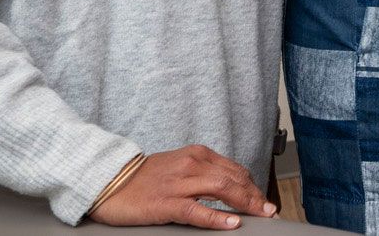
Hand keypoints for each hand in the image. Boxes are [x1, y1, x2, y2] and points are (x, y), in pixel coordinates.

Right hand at [89, 145, 274, 229]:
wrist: (110, 181)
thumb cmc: (144, 178)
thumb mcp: (180, 167)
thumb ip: (204, 173)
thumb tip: (230, 187)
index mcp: (197, 155)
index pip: (235, 170)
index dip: (253, 186)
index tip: (264, 199)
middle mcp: (192, 164)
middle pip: (235, 178)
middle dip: (256, 195)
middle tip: (269, 210)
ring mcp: (179, 183)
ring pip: (222, 190)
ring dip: (246, 203)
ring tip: (260, 215)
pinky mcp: (166, 202)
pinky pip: (197, 210)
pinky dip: (217, 217)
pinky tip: (232, 223)